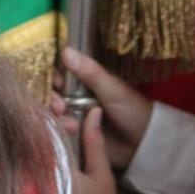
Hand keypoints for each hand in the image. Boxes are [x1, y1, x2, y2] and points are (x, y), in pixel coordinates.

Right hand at [57, 48, 153, 170]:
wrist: (144, 143)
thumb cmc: (131, 109)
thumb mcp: (111, 88)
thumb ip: (89, 72)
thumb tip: (66, 50)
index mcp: (82, 81)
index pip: (57, 73)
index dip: (52, 76)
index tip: (56, 83)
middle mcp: (73, 97)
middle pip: (50, 94)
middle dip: (50, 100)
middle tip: (59, 107)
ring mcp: (72, 117)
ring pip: (51, 113)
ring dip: (55, 117)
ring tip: (70, 125)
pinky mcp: (73, 136)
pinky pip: (57, 132)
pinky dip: (59, 132)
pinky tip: (69, 134)